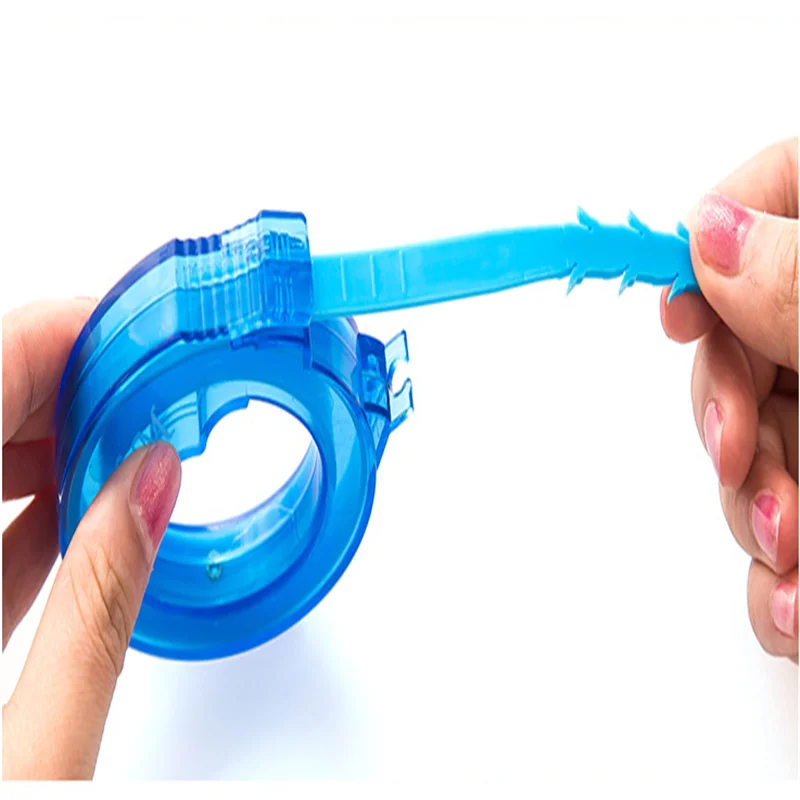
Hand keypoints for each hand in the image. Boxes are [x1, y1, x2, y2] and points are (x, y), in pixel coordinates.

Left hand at [2, 300, 181, 778]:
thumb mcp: (30, 758)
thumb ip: (99, 601)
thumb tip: (155, 487)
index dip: (55, 335)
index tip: (136, 323)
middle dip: (74, 385)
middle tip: (160, 385)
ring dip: (60, 442)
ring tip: (145, 441)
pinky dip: (34, 504)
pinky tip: (95, 503)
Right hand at [661, 138, 797, 661]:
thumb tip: (712, 235)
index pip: (774, 199)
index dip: (709, 244)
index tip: (677, 316)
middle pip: (741, 344)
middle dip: (729, 421)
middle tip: (746, 466)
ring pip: (748, 449)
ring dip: (749, 517)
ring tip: (791, 568)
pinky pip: (776, 526)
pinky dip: (775, 582)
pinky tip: (793, 605)